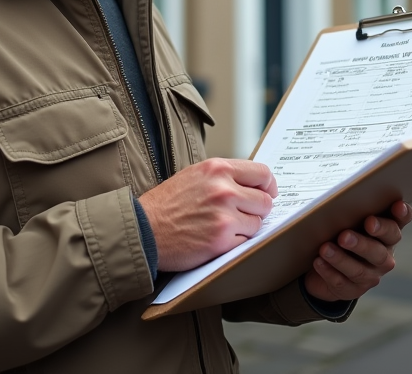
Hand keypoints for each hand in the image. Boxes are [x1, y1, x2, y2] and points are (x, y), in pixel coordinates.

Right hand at [139, 158, 278, 271]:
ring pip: (257, 223)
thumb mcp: (195, 176)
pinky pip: (244, 241)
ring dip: (244, 228)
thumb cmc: (166, 204)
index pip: (262, 173)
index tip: (267, 193)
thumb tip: (253, 184)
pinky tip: (214, 239)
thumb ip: (223, 176)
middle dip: (256, 210)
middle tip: (242, 215)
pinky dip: (233, 243)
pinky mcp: (221, 240)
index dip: (268, 186)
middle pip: (265, 201)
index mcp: (217, 169)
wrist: (143, 229)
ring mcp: (224, 215)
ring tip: (220, 227)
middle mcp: (223, 189)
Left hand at [302, 201, 411, 302]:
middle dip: (363, 243)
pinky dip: (329, 272)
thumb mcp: (346, 219)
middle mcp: (384, 255)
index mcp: (386, 232)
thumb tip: (335, 189)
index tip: (397, 206)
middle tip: (345, 235)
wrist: (326, 267)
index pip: (399, 223)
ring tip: (325, 248)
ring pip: (359, 269)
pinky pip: (342, 283)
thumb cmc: (339, 232)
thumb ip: (349, 207)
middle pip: (380, 250)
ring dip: (341, 259)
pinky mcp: (353, 289)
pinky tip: (318, 262)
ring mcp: (371, 274)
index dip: (402, 215)